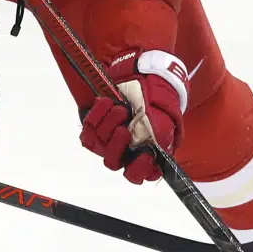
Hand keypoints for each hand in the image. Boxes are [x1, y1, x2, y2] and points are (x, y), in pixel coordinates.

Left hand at [79, 50, 187, 183]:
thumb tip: (160, 147)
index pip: (138, 174)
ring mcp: (107, 139)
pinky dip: (97, 115)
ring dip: (110, 124)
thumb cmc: (154, 98)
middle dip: (117, 145)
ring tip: (121, 108)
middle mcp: (124, 150)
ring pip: (100, 145)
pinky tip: (107, 102)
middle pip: (113, 162)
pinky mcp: (95, 127)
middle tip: (124, 129)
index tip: (145, 154)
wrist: (140, 77)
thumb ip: (162, 131)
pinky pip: (88, 130)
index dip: (140, 169)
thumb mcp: (164, 113)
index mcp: (143, 153)